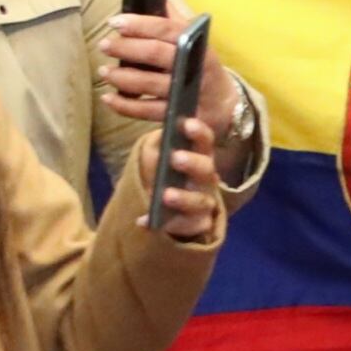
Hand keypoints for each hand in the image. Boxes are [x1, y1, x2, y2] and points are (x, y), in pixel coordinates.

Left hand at [95, 12, 243, 152]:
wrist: (223, 105)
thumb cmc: (202, 67)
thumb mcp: (199, 41)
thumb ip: (180, 18)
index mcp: (197, 45)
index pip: (167, 29)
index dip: (140, 24)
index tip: (116, 22)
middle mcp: (193, 68)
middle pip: (156, 54)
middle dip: (127, 48)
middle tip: (105, 44)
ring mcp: (185, 93)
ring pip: (150, 84)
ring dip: (123, 77)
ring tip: (104, 71)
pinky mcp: (177, 116)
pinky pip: (148, 112)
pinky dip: (125, 107)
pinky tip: (108, 98)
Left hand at [144, 114, 221, 241]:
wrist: (172, 207)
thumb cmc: (167, 173)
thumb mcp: (161, 156)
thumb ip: (160, 148)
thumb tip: (159, 143)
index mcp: (199, 156)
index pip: (204, 141)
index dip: (198, 132)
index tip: (186, 123)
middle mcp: (206, 178)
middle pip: (206, 169)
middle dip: (192, 163)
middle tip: (175, 157)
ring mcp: (204, 202)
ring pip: (201, 201)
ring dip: (183, 198)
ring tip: (165, 195)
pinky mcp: (199, 223)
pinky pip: (188, 227)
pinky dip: (168, 225)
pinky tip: (144, 221)